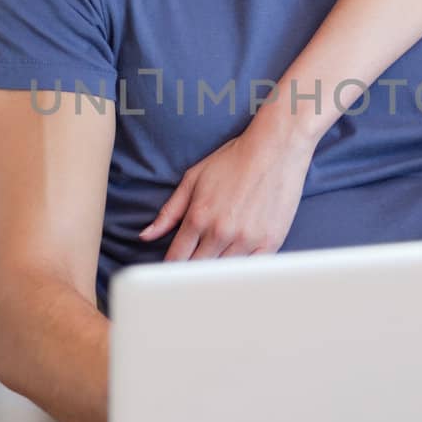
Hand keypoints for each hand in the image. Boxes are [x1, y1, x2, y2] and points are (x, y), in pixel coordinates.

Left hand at [138, 122, 314, 260]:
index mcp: (198, 217)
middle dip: (190, 272)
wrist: (275, 148)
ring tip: (212, 268)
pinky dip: (241, 271)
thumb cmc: (234, 160)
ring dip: (216, 272)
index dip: (170, 268)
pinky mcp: (270, 243)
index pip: (176, 258)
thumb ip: (169, 212)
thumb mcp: (193, 179)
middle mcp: (221, 232)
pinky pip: (250, 270)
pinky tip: (236, 266)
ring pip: (223, 273)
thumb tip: (146, 236)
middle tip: (190, 271)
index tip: (170, 272)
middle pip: (198, 269)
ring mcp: (247, 240)